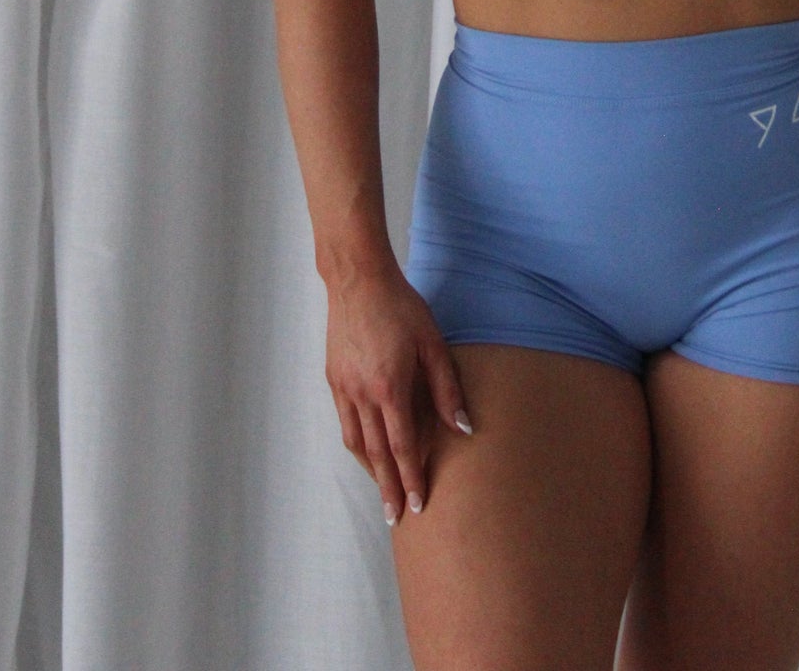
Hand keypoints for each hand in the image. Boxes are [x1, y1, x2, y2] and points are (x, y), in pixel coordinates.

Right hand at [324, 261, 474, 525]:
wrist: (358, 279)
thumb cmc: (400, 306)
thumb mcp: (432, 342)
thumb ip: (447, 388)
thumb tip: (464, 428)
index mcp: (389, 388)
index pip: (403, 446)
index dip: (412, 478)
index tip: (418, 506)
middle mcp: (362, 394)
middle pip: (376, 454)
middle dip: (388, 488)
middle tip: (395, 519)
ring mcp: (344, 387)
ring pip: (356, 442)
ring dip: (370, 471)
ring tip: (383, 491)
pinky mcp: (334, 378)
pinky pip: (345, 422)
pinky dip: (357, 444)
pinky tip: (366, 450)